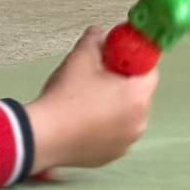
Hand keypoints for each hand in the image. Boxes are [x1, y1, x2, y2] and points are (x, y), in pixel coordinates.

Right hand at [26, 27, 158, 174]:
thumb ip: (95, 39)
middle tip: (98, 79)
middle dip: (122, 84)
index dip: (132, 61)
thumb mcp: (81, 57)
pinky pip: (115, 134)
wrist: (41, 136)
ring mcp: (126, 141)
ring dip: (114, 107)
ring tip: (87, 101)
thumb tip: (99, 32)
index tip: (115, 61)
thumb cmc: (65, 97)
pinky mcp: (111, 156)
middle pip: (138, 93)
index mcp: (138, 96)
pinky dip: (105, 127)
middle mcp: (139, 121)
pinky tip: (84, 121)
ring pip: (127, 115)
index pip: (149, 70)